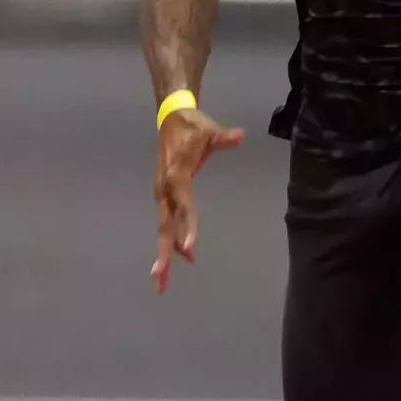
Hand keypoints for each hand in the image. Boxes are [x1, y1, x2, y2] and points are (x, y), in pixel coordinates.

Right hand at [152, 107, 243, 292]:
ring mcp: (162, 193)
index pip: (182, 204)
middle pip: (164, 225)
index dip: (186, 225)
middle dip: (163, 253)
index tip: (190, 248)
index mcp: (176, 174)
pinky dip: (171, 241)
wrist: (171, 117)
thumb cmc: (192, 126)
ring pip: (163, 228)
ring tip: (162, 283)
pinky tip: (181, 258)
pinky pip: (167, 222)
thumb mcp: (208, 130)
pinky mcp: (164, 195)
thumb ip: (223, 137)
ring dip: (163, 254)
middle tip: (160, 278)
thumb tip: (240, 135)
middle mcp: (165, 188)